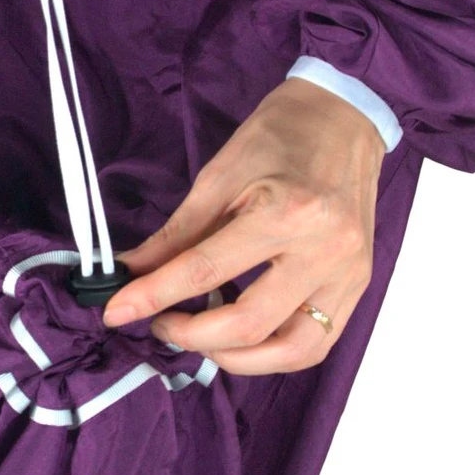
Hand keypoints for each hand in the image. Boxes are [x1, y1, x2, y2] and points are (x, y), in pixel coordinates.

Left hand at [101, 78, 385, 375]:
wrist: (344, 117)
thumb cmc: (282, 135)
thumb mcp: (220, 177)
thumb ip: (177, 234)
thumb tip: (132, 271)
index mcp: (286, 213)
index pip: (205, 271)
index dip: (153, 296)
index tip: (116, 312)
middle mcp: (324, 251)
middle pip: (247, 324)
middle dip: (190, 335)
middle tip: (161, 323)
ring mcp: (347, 274)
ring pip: (288, 351)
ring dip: (234, 357)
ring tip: (200, 337)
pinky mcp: (358, 286)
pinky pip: (316, 343)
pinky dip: (273, 354)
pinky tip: (242, 340)